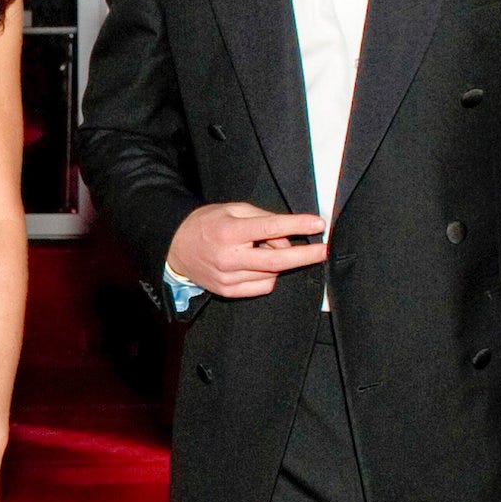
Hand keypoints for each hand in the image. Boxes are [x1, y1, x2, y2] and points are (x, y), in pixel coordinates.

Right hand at [168, 202, 326, 297]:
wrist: (176, 247)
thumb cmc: (208, 224)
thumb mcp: (233, 210)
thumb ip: (263, 220)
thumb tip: (289, 239)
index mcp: (230, 232)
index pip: (270, 228)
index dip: (297, 225)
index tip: (318, 223)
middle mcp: (229, 257)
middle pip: (276, 261)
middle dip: (305, 256)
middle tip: (324, 251)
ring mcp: (228, 278)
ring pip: (272, 274)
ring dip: (278, 262)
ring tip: (262, 249)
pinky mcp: (228, 291)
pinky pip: (263, 287)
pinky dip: (268, 276)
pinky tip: (256, 264)